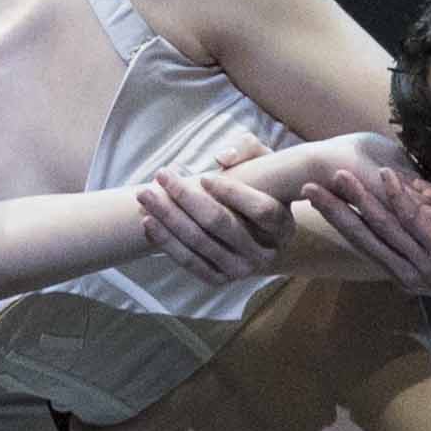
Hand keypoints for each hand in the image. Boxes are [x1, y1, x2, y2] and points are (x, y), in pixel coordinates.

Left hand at [131, 142, 295, 282]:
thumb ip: (250, 150)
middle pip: (221, 224)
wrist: (258, 239)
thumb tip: (223, 157)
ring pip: (199, 242)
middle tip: (162, 175)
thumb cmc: (260, 193)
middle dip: (186, 197)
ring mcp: (241, 270)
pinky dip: (166, 242)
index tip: (204, 177)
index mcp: (284, 226)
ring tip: (146, 195)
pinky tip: (149, 222)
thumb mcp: (266, 168)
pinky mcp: (219, 279)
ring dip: (168, 217)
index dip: (232, 193)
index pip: (261, 210)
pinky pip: (188, 261)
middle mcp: (265, 253)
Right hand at [306, 162, 430, 305]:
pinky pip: (415, 220)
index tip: (319, 200)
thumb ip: (422, 252)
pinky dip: (397, 197)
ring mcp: (424, 263)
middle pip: (365, 236)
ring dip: (360, 199)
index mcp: (405, 273)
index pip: (366, 243)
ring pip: (385, 226)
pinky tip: (384, 176)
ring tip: (339, 176)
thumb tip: (404, 232)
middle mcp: (408, 271)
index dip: (341, 220)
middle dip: (336, 211)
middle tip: (309, 189)